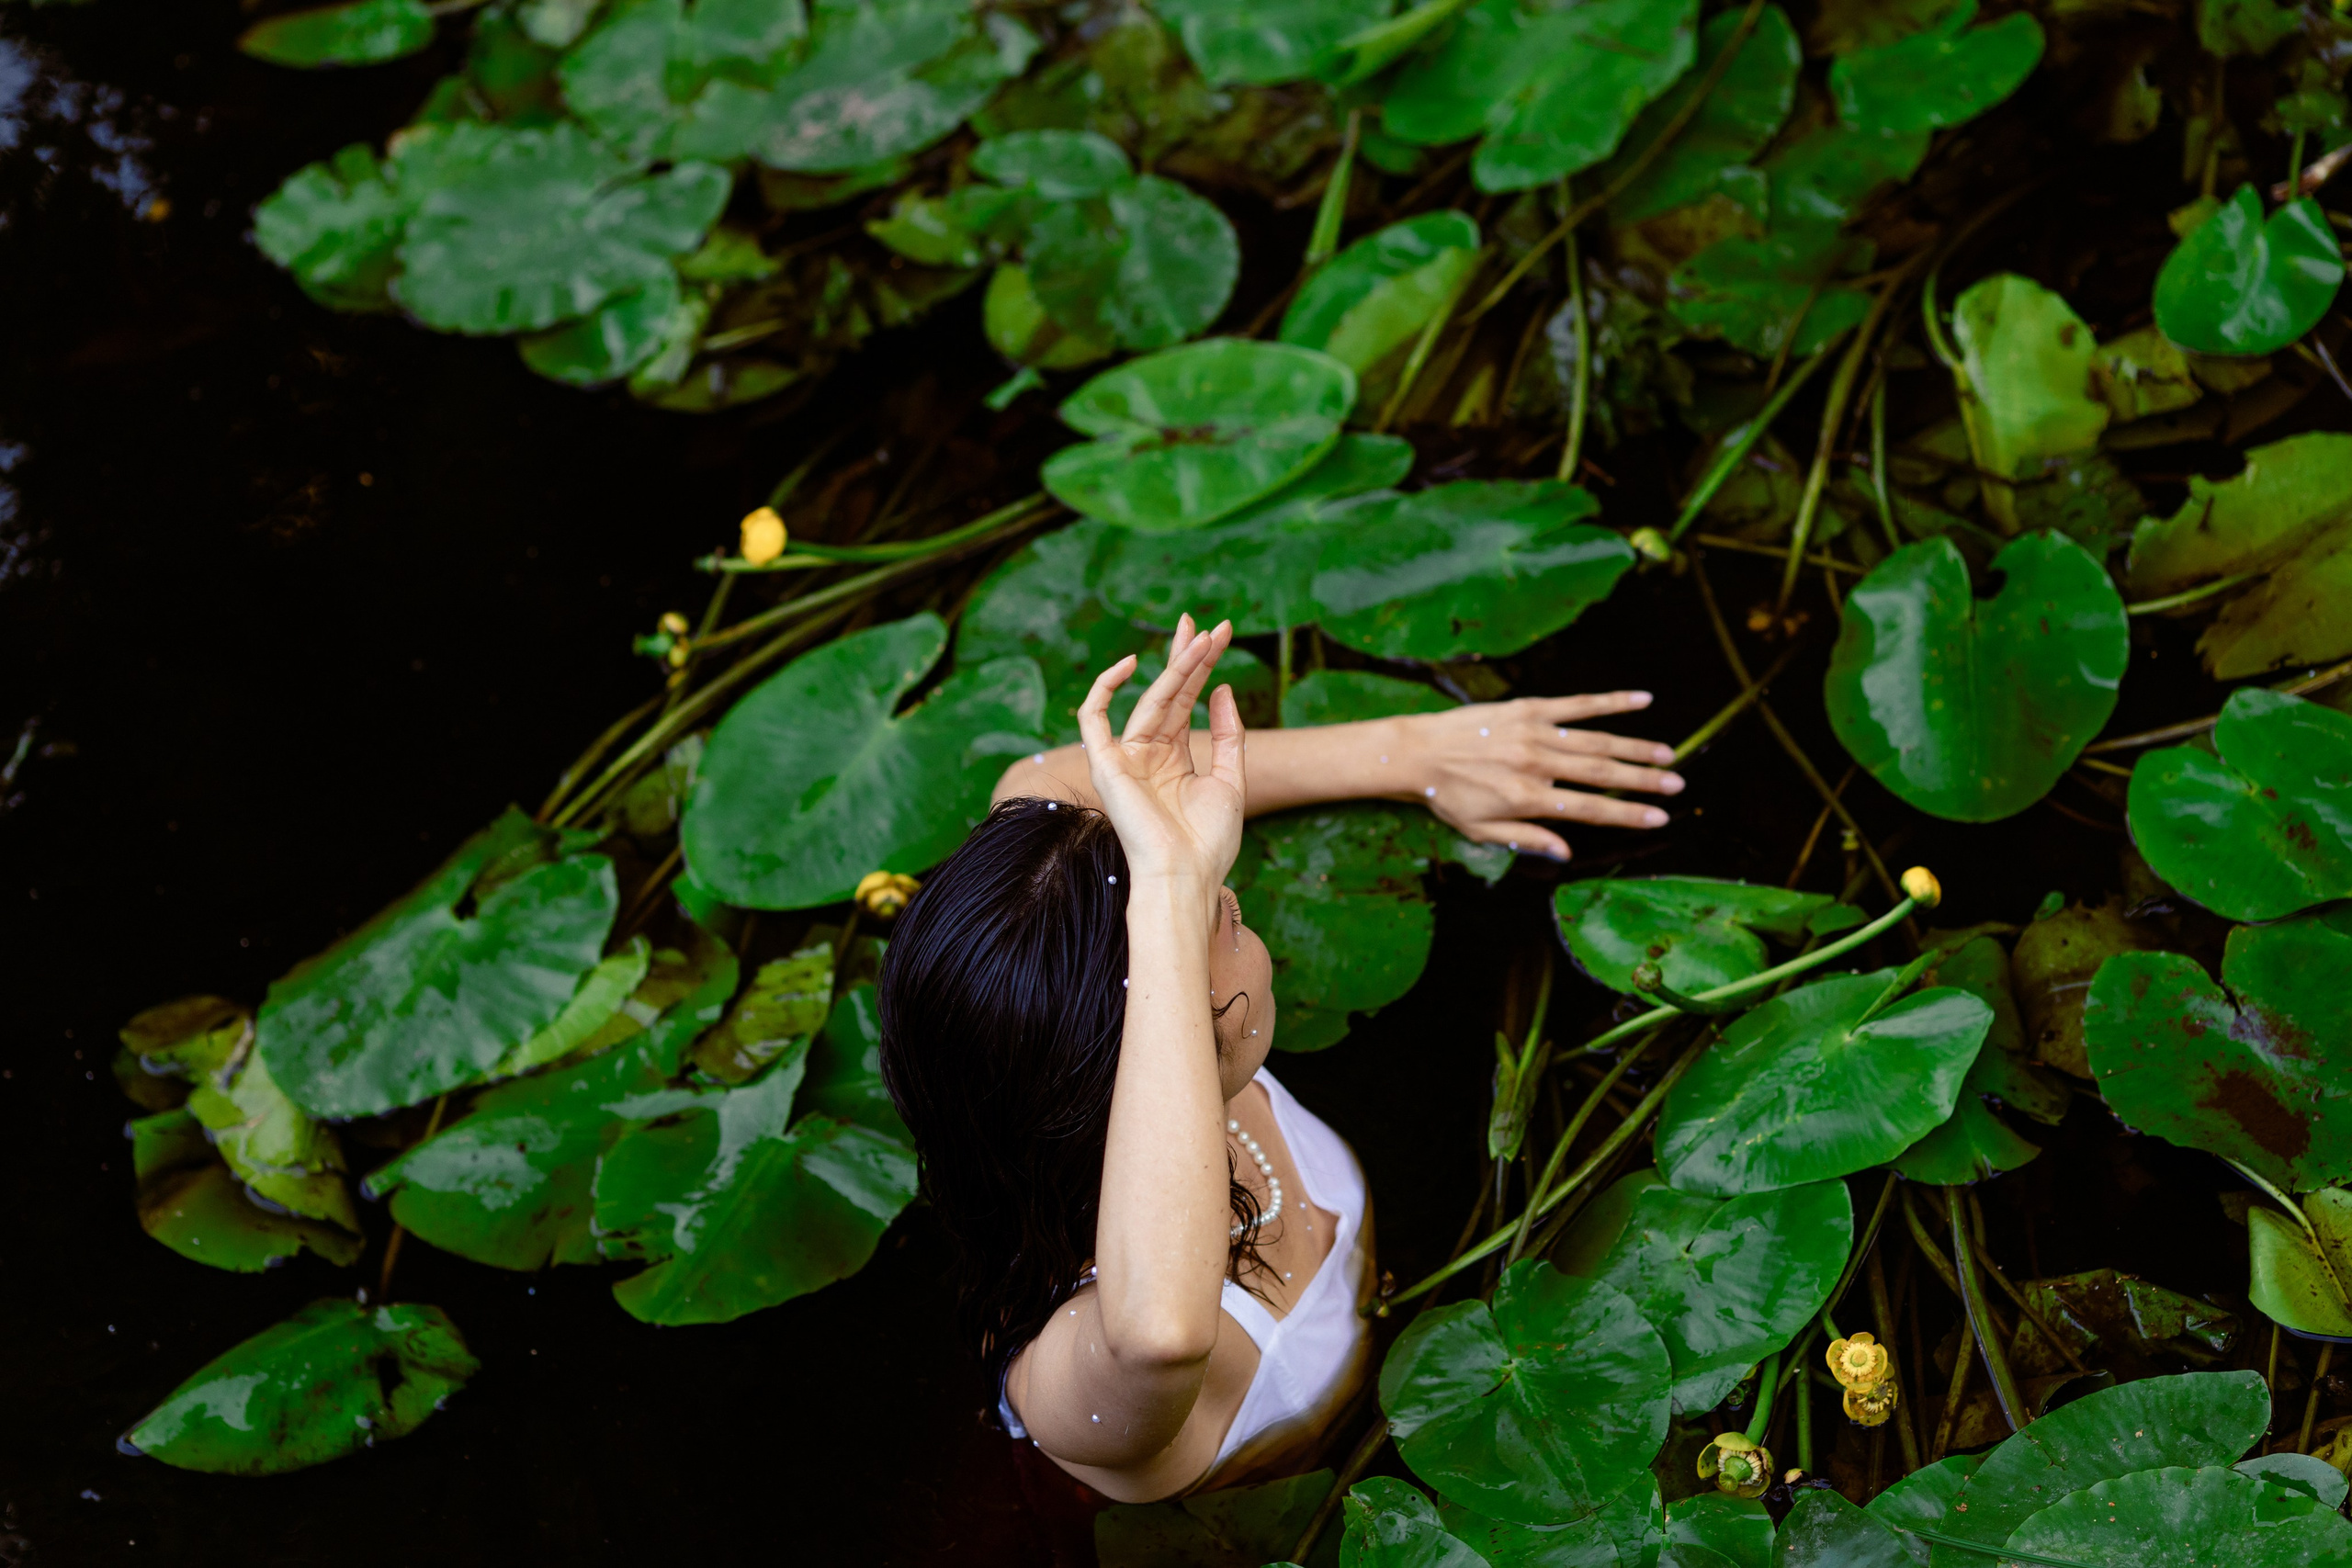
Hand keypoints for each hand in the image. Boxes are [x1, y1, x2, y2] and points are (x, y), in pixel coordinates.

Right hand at [1077, 615, 1245, 893]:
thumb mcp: (1231, 779)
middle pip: (1168, 692)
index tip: (1221, 635)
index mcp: (1174, 757)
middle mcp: (1148, 752)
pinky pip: (1093, 716)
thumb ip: (1228, 734)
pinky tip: (1132, 663)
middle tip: (1208, 624)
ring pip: (1148, 698)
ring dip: (1175, 666)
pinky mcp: (1106, 763)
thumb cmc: (1209, 840)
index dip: (1202, 666)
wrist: (1186, 875)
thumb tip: (1222, 688)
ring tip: (1201, 637)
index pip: (1186, 700)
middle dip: (1187, 656)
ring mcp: (1126, 756)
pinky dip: (1105, 687)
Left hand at [1394, 693, 1681, 861]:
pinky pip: (1576, 704)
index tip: (1658, 817)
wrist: (1417, 752)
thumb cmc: (1449, 795)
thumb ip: (1527, 840)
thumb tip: (1565, 852)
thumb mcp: (1482, 831)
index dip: (1627, 814)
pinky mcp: (1528, 708)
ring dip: (1636, 746)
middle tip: (1677, 785)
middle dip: (1643, 780)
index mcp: (1527, 798)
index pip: (1588, 809)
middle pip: (1601, 773)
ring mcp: (1534, 732)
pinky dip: (1611, 702)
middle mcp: (1536, 764)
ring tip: (1667, 754)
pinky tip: (1642, 699)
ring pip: (1596, 740)